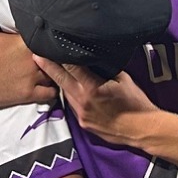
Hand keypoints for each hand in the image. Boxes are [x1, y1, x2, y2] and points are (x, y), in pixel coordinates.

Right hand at [0, 34, 55, 109]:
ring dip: (52, 75)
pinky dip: (52, 92)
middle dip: (51, 59)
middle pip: (52, 58)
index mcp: (23, 41)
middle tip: (51, 62)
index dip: (47, 43)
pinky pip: (49, 93)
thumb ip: (6, 34)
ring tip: (51, 76)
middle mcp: (32, 58)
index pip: (45, 39)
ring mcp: (31, 76)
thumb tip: (8, 31)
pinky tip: (51, 90)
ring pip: (53, 75)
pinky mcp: (27, 93)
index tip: (47, 45)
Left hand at [36, 58, 160, 143]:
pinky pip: (72, 105)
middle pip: (60, 79)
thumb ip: (105, 68)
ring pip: (65, 93)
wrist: (141, 129)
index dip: (58, 56)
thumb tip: (94, 59)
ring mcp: (81, 114)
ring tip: (50, 69)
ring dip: (58, 81)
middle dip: (47, 67)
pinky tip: (69, 88)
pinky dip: (70, 95)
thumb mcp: (123, 79)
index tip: (48, 47)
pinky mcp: (83, 124)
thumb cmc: (136, 102)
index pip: (70, 67)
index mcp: (92, 87)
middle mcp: (82, 100)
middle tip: (36, 56)